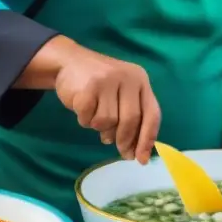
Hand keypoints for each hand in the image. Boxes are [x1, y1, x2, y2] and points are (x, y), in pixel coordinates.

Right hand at [53, 45, 161, 163]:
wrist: (69, 62)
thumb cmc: (100, 84)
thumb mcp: (121, 94)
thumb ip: (130, 117)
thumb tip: (135, 152)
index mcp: (140, 80)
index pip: (151, 114)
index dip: (147, 139)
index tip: (142, 159)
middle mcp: (127, 78)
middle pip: (131, 120)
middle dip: (124, 140)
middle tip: (119, 149)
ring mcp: (107, 81)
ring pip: (108, 121)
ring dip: (100, 127)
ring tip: (95, 116)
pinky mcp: (88, 87)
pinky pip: (88, 118)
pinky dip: (84, 120)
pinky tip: (83, 110)